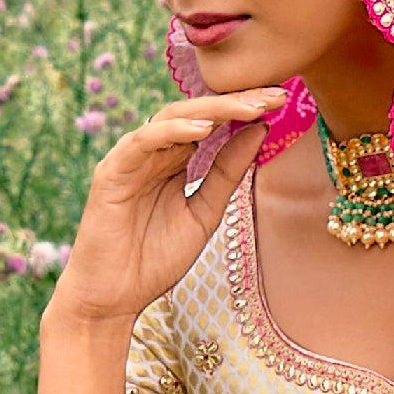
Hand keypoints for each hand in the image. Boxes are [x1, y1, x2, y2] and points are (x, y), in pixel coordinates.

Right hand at [49, 91, 284, 335]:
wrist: (114, 298)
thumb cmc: (155, 259)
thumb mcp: (205, 212)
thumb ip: (226, 172)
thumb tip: (260, 130)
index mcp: (175, 159)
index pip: (212, 122)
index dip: (245, 109)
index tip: (282, 100)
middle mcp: (153, 152)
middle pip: (195, 112)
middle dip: (237, 101)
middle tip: (275, 96)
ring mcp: (131, 159)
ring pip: (170, 118)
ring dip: (211, 110)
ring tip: (248, 107)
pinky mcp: (111, 172)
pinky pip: (142, 141)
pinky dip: (172, 131)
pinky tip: (202, 129)